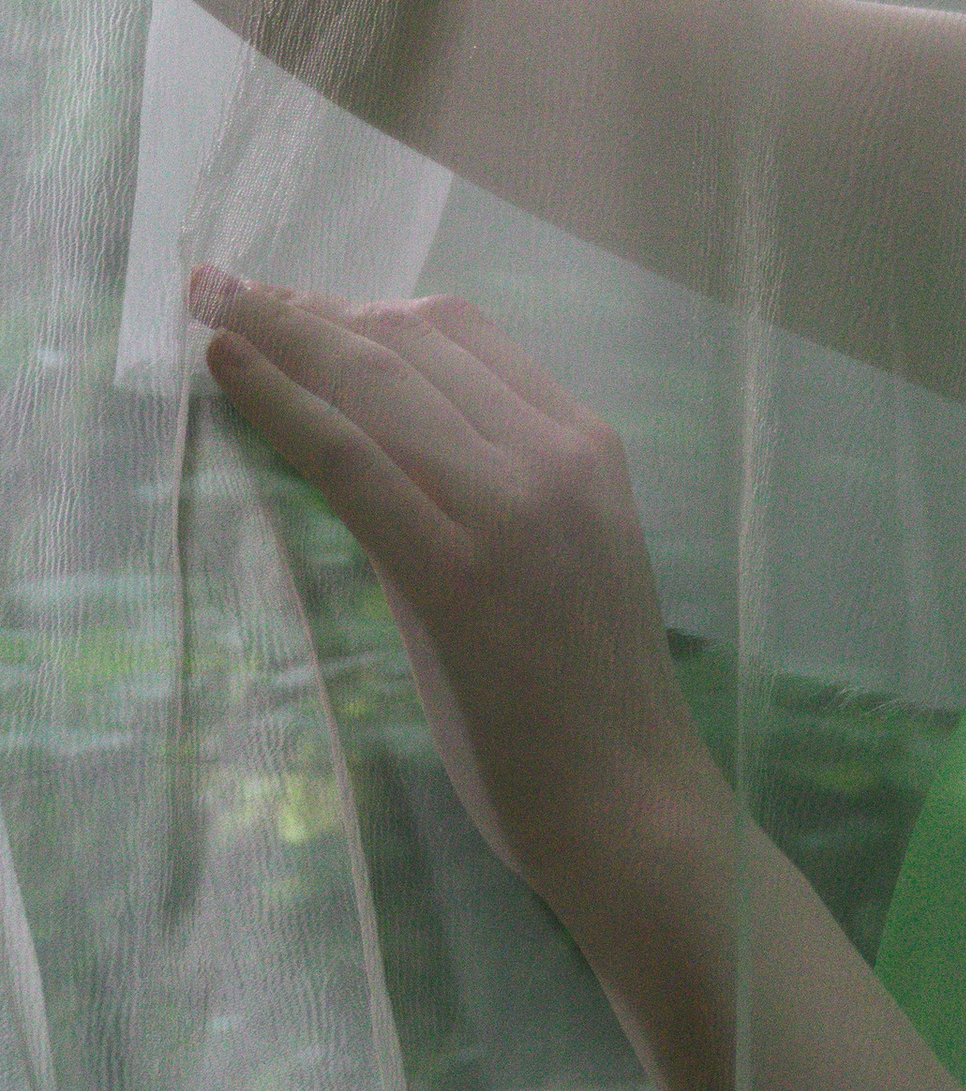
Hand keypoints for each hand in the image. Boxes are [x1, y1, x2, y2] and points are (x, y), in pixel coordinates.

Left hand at [193, 272, 723, 921]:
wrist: (630, 805)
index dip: (366, 308)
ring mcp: (512, 511)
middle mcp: (555, 458)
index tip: (296, 305)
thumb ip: (477, 501)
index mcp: (587, 447)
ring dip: (280, 334)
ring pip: (378, 386)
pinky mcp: (458, 576)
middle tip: (223, 285)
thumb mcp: (555, 565)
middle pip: (412, 343)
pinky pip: (355, 462)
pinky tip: (230, 372)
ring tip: (210, 305)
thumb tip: (373, 458)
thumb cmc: (585, 705)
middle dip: (306, 305)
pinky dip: (284, 405)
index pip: (465, 336)